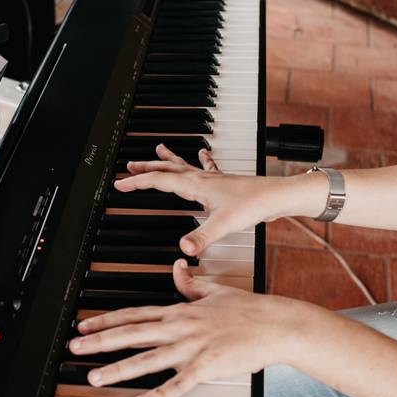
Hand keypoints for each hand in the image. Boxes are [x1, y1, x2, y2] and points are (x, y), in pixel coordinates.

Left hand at [70, 259, 307, 396]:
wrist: (276, 324)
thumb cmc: (248, 309)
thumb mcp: (214, 290)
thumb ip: (191, 283)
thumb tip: (177, 267)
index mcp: (179, 311)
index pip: (134, 314)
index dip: (106, 319)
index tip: (84, 324)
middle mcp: (179, 327)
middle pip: (131, 334)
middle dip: (100, 341)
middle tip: (74, 347)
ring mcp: (192, 346)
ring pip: (147, 358)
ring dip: (118, 368)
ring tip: (94, 377)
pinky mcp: (208, 365)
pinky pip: (179, 382)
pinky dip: (159, 393)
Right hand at [115, 144, 279, 255]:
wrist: (276, 196)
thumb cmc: (253, 204)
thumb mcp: (223, 225)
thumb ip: (201, 238)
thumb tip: (183, 248)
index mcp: (195, 185)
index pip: (158, 181)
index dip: (137, 182)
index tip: (120, 184)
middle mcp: (201, 178)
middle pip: (166, 169)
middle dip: (146, 168)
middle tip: (129, 167)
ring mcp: (212, 178)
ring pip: (183, 165)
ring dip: (167, 159)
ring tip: (158, 148)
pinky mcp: (224, 182)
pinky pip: (207, 167)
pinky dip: (202, 160)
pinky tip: (203, 152)